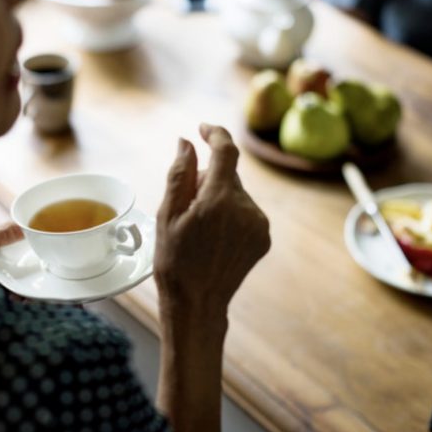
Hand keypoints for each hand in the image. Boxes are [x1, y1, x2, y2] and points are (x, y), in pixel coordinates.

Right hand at [154, 124, 270, 335]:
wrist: (197, 303)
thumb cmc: (174, 260)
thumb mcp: (167, 215)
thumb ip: (179, 174)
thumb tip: (186, 142)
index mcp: (219, 200)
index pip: (226, 151)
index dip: (214, 133)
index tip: (202, 128)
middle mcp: (246, 208)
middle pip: (229, 175)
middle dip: (208, 179)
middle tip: (186, 205)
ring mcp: (259, 224)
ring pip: (237, 193)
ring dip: (219, 198)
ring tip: (199, 227)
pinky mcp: (264, 237)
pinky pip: (246, 212)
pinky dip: (231, 214)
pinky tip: (214, 238)